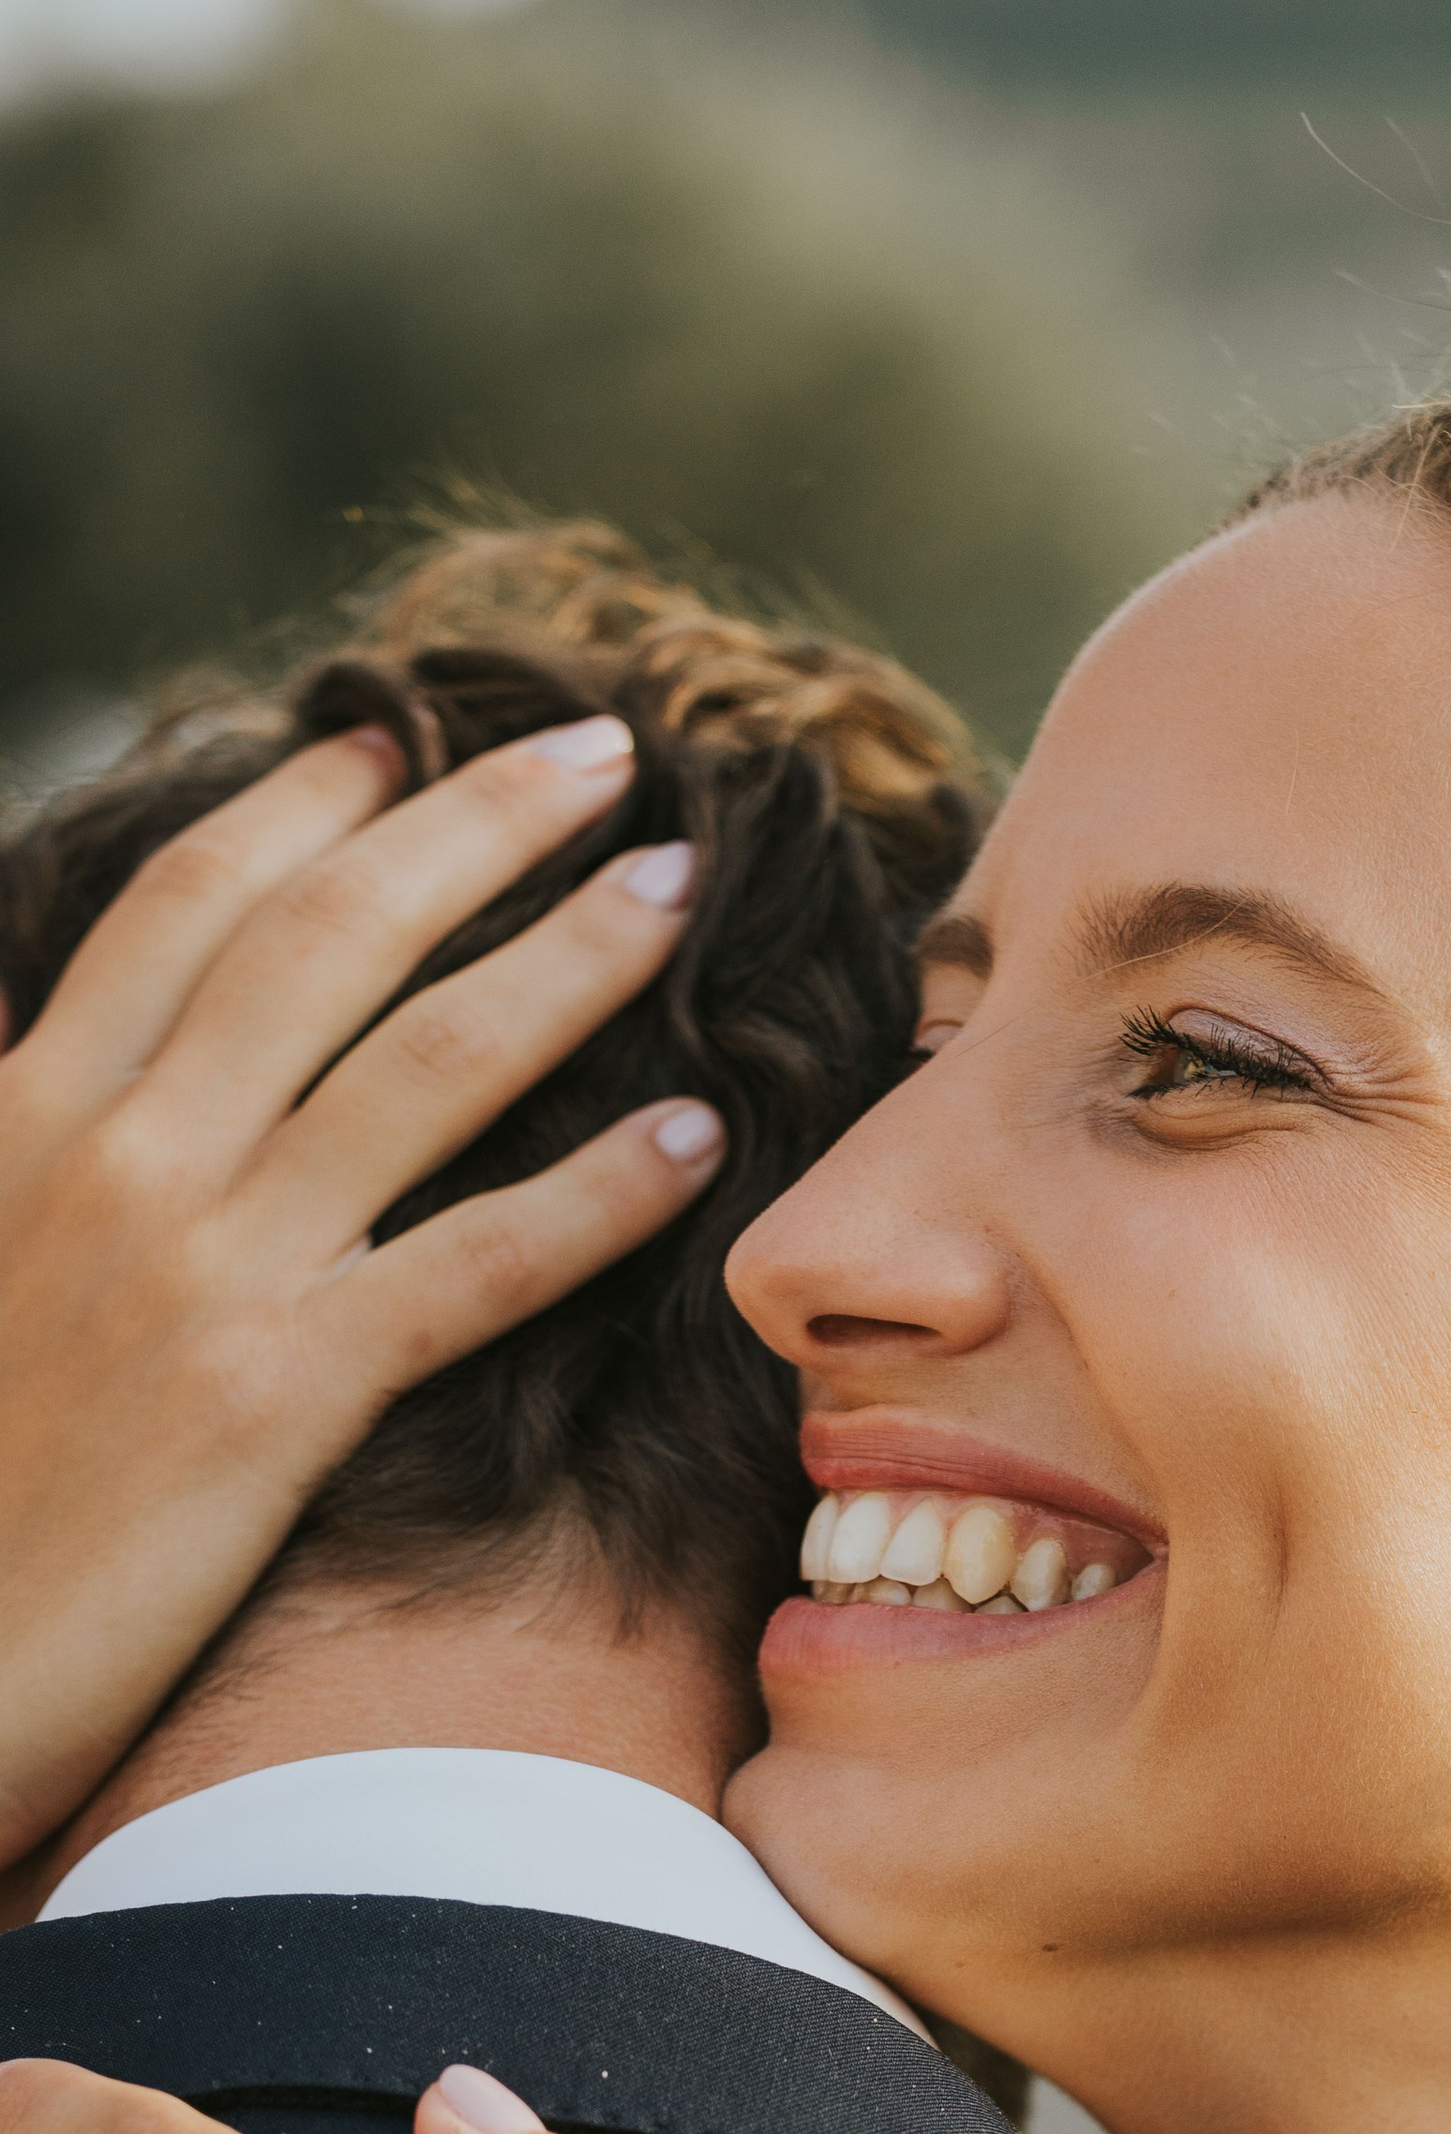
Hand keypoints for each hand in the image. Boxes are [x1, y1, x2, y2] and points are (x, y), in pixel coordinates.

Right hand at [0, 721, 727, 1867]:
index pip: (182, 906)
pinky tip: (698, 1137)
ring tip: (681, 890)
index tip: (398, 737)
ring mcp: (198, 1268)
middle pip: (324, 936)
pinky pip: (474, 1265)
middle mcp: (111, 1155)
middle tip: (607, 754)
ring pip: (422, 1065)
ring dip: (567, 959)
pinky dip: (597, 1195)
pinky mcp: (276, 1396)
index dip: (301, 805)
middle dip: (473, 825)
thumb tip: (44, 1054)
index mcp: (20, 1113)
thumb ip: (18, 1154)